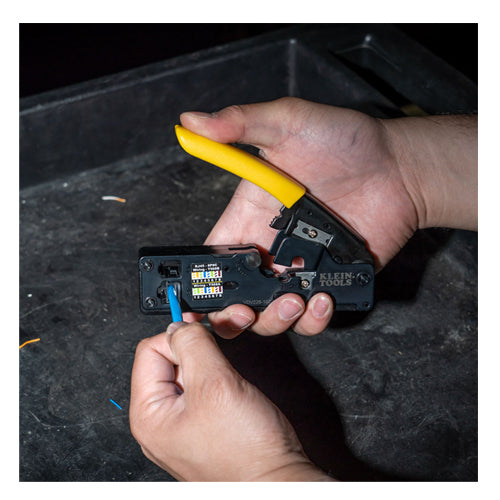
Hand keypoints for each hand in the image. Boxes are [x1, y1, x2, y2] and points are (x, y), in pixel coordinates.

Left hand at [129, 321, 331, 480]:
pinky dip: (218, 375)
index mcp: (149, 415)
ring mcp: (183, 423)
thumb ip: (193, 346)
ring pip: (189, 371)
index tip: (202, 330)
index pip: (150, 350)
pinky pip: (203, 387)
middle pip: (168, 360)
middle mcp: (161, 421)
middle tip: (219, 346)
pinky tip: (232, 385)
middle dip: (197, 347)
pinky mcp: (203, 423)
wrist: (277, 479)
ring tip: (229, 373)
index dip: (178, 335)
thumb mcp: (216, 384)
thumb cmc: (246, 452)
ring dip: (210, 360)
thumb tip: (180, 325)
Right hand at [180, 98, 417, 336]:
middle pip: (235, 296)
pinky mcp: (329, 282)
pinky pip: (312, 317)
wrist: (400, 166)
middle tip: (244, 311)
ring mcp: (299, 269)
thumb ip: (239, 123)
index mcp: (248, 217)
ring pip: (271, 315)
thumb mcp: (287, 122)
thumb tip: (190, 122)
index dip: (201, 280)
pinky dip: (313, 320)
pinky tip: (322, 299)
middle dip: (231, 315)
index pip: (213, 257)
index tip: (198, 294)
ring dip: (274, 319)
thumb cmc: (345, 141)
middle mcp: (270, 248)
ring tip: (294, 300)